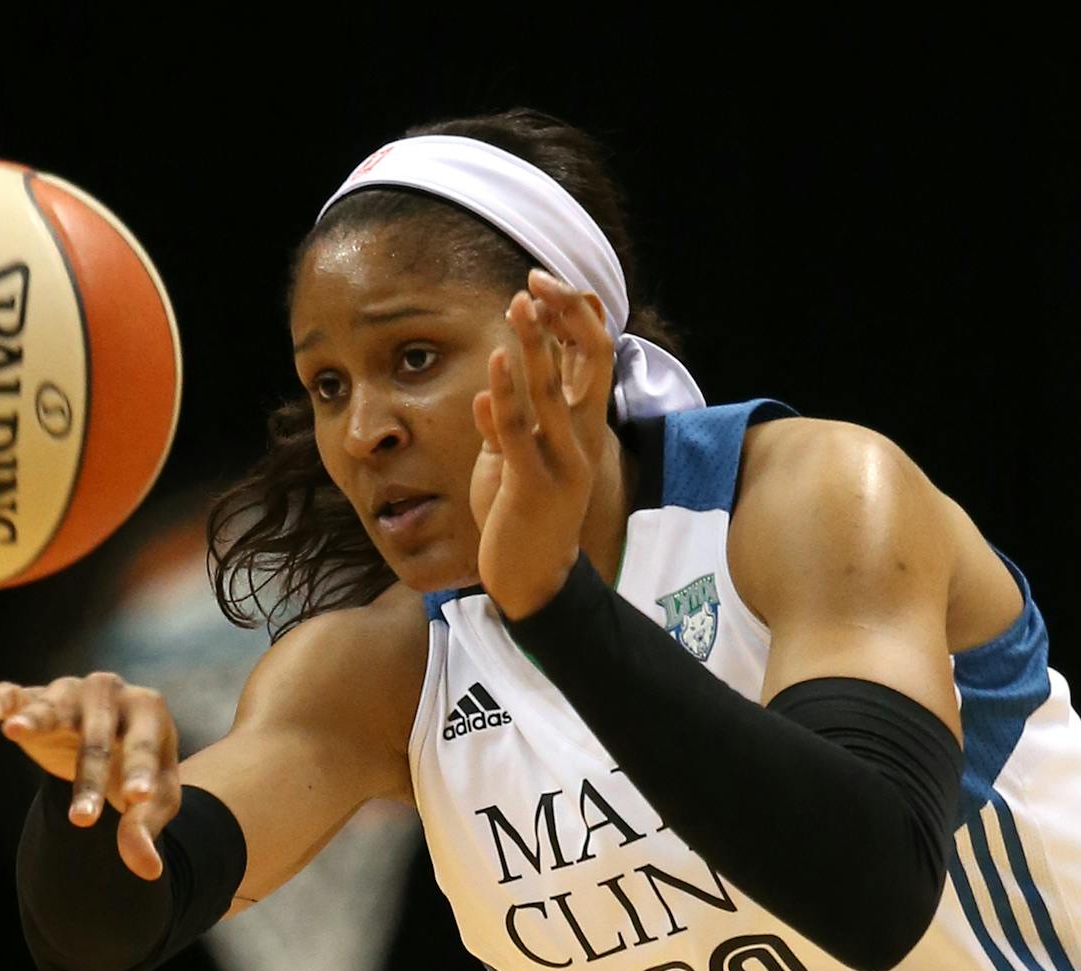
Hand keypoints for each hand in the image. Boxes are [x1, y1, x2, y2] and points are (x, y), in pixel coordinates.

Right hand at [0, 673, 179, 879]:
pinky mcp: (32, 695)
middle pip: (97, 736)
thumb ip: (145, 828)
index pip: (142, 746)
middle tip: (81, 820)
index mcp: (147, 711)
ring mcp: (68, 691)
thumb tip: (148, 871)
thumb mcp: (153, 798)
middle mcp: (109, 693)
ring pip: (54, 707)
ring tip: (14, 731)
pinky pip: (11, 694)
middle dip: (88, 776)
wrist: (110, 738)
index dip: (140, 773)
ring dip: (36, 719)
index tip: (136, 800)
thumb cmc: (137, 767)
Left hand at [470, 268, 613, 618]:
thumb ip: (505, 427)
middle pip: (583, 364)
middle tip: (536, 279)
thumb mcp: (512, 464)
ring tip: (517, 304)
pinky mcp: (533, 486)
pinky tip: (495, 364)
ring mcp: (560, 462)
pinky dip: (506, 397)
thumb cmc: (521, 520)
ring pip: (550, 391)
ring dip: (533, 344)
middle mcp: (580, 440)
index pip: (590, 362)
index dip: (574, 321)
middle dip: (561, 318)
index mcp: (579, 431)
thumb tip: (490, 392)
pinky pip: (520, 434)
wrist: (531, 581)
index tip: (547, 287)